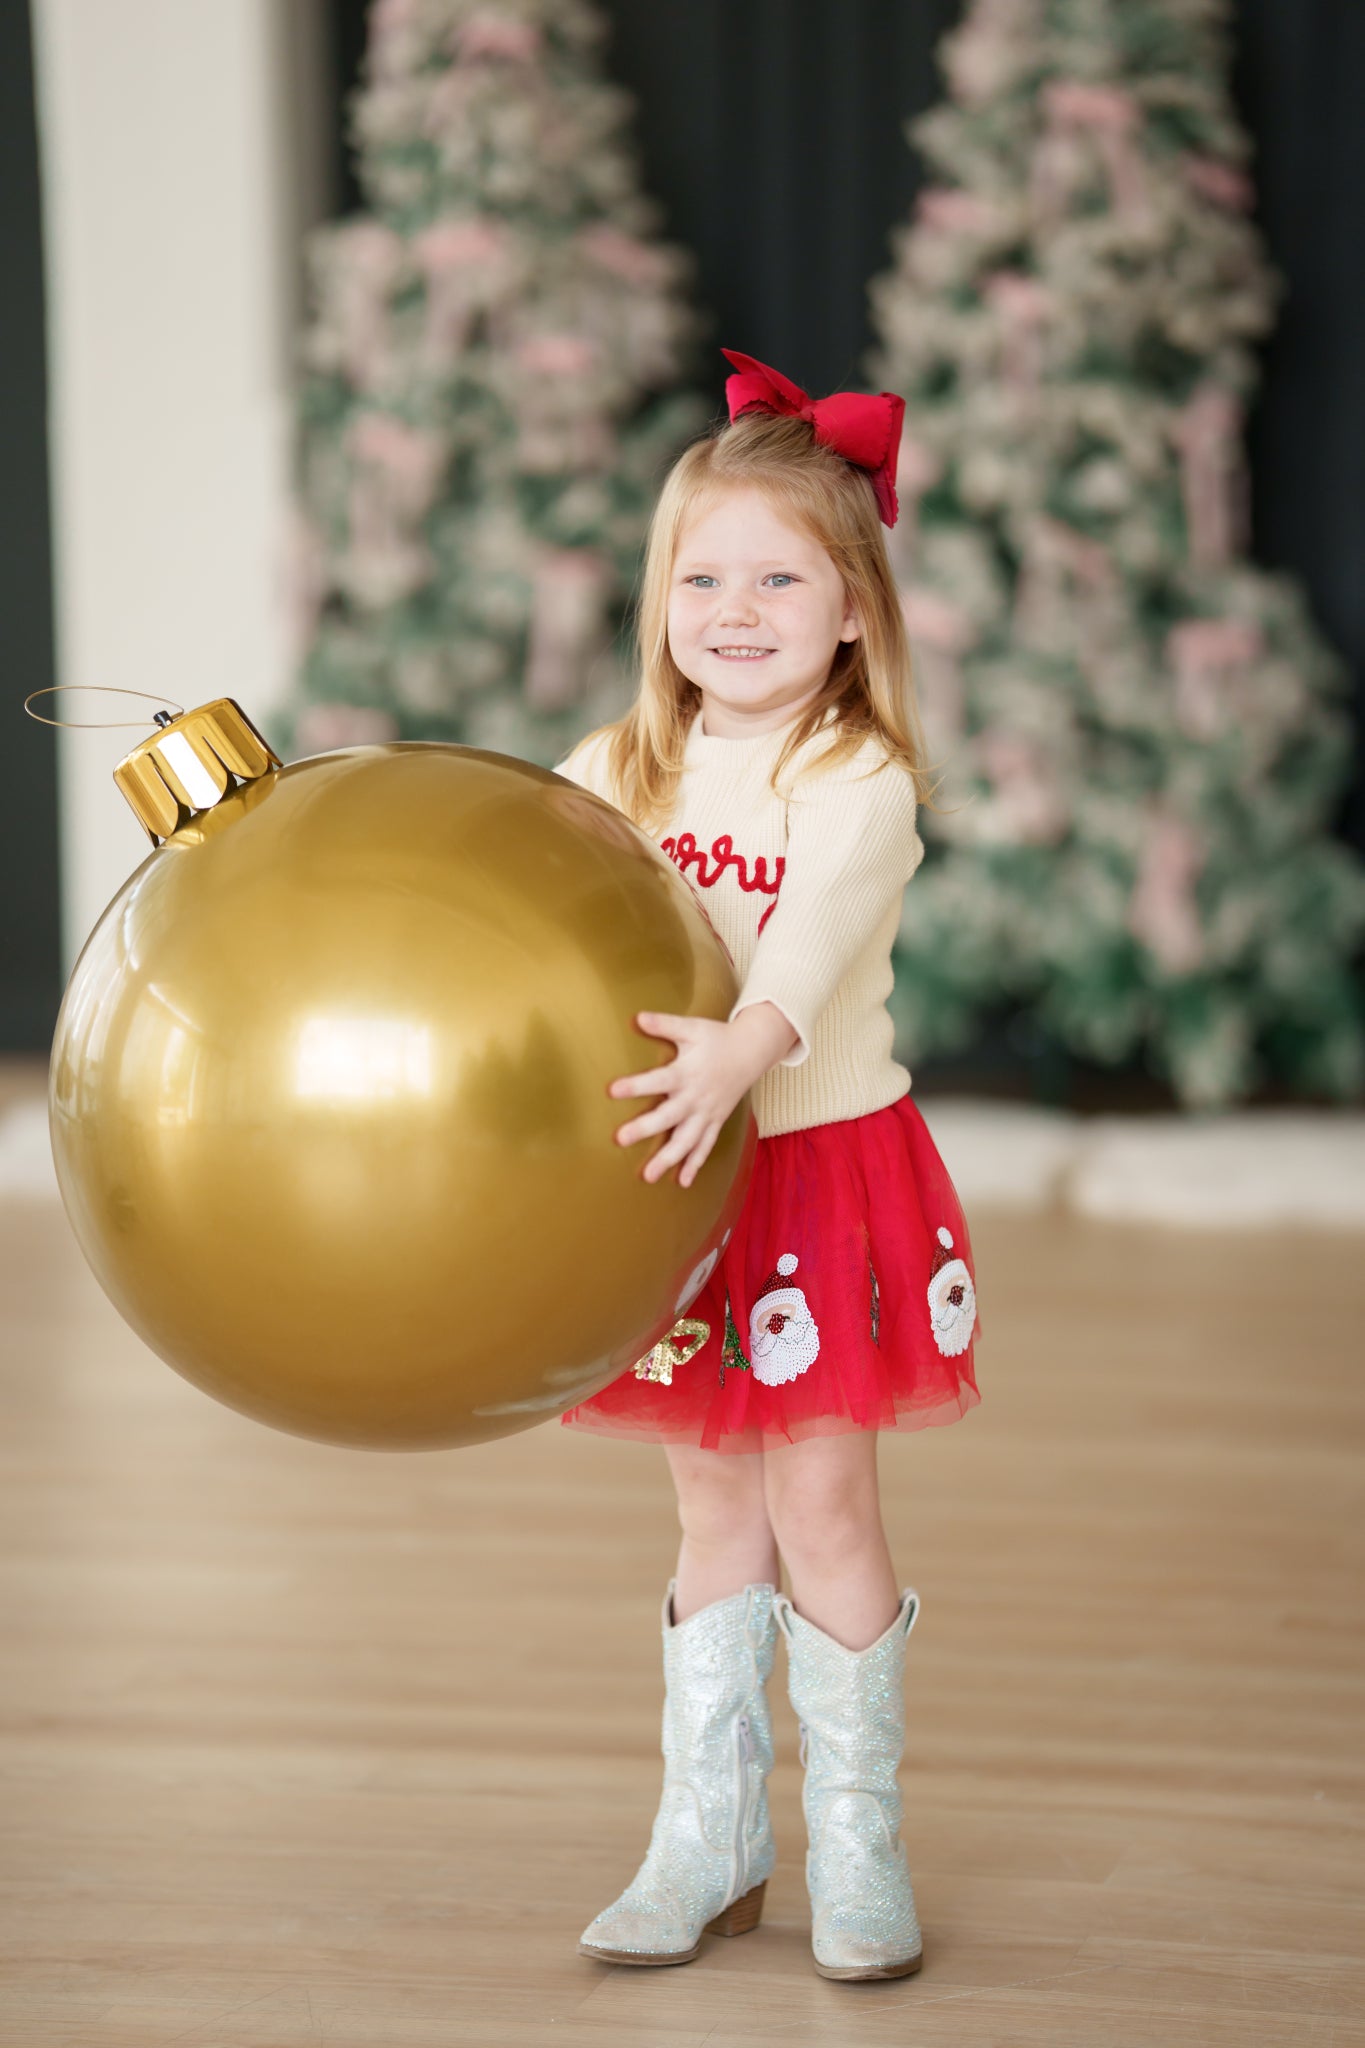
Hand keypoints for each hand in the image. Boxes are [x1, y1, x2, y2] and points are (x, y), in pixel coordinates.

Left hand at [610, 1003, 799, 1186]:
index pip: (658, 1080)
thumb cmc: (716, 1038)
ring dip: (668, 1159)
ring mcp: (707, 1113)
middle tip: (620, 1139)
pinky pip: (705, 1146)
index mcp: (687, 1072)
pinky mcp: (715, 1121)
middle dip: (645, 1129)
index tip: (612, 1091)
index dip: (636, 1086)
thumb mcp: (692, 1027)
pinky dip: (695, 1164)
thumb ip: (664, 1024)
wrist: (752, 1052)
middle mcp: (696, 1097)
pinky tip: (681, 1182)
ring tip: (648, 1177)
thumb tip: (636, 1017)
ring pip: (687, 1140)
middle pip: (669, 1116)